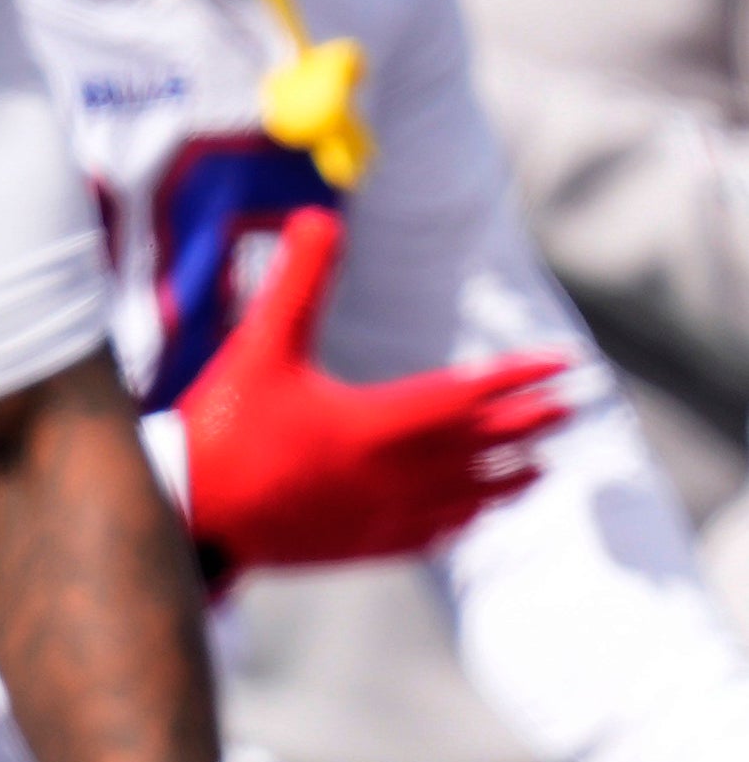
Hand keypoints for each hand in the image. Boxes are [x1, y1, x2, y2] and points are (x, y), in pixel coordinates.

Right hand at [178, 208, 567, 578]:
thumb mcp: (258, 346)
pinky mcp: (363, 546)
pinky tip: (476, 515)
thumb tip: (318, 216)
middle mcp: (396, 473)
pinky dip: (467, 519)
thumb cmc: (222, 430)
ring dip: (511, 476)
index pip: (473, 393)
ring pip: (470, 495)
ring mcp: (384, 515)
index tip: (562, 361)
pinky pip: (436, 533)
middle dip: (531, 422)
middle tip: (572, 406)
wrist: (190, 516)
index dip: (521, 374)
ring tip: (542, 466)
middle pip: (485, 445)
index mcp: (379, 422)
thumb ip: (296, 281)